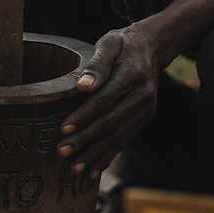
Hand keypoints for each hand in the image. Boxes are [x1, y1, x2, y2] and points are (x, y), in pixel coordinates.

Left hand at [56, 24, 161, 177]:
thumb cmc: (122, 44)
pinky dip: (108, 155)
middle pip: (110, 123)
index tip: (63, 129)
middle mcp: (142, 96)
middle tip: (62, 152)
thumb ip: (97, 63)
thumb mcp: (109, 43)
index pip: (105, 100)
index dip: (84, 116)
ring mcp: (145, 109)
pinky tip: (93, 169)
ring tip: (75, 168)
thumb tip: (83, 85)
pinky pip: (124, 139)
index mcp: (133, 75)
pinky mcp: (144, 118)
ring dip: (95, 154)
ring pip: (118, 136)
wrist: (151, 49)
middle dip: (85, 140)